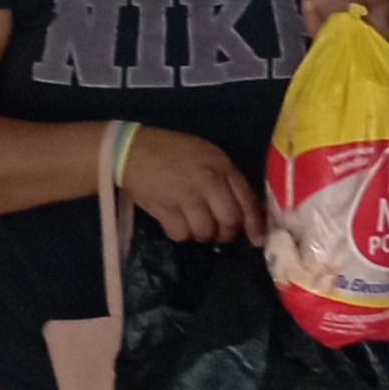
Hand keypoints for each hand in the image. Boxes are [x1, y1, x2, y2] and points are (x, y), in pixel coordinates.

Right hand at [121, 127, 262, 243]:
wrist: (131, 150)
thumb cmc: (172, 152)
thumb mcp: (207, 155)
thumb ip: (226, 178)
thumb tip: (243, 209)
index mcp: (222, 167)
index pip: (247, 201)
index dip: (255, 224)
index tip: (257, 239)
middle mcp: (208, 182)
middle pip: (229, 221)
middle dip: (227, 232)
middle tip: (218, 231)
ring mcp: (186, 197)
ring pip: (206, 231)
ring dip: (202, 233)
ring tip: (194, 223)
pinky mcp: (165, 209)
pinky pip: (181, 234)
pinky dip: (181, 233)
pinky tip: (176, 221)